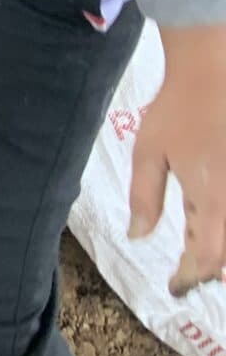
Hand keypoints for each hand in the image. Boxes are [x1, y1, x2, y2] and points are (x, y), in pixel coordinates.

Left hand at [130, 25, 225, 296]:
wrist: (215, 70)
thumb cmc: (178, 109)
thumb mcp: (148, 153)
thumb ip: (144, 198)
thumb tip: (138, 236)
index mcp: (211, 198)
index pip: (205, 256)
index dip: (190, 277)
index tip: (174, 285)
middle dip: (212, 269)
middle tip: (191, 274)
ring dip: (224, 250)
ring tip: (207, 258)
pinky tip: (216, 224)